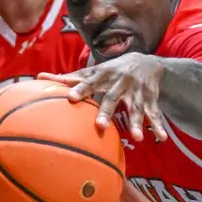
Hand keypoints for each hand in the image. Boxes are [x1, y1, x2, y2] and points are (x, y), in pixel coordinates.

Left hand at [41, 54, 169, 142]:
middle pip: (112, 98)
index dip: (81, 90)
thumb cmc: (112, 71)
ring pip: (136, 108)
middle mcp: (120, 83)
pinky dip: (158, 125)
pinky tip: (161, 138)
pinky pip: (155, 114)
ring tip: (137, 137)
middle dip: (107, 111)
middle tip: (100, 125)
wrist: (147, 62)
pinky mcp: (150, 99)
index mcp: (104, 76)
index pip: (89, 83)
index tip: (71, 98)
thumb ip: (70, 78)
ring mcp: (136, 92)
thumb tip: (39, 77)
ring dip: (137, 122)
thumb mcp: (94, 71)